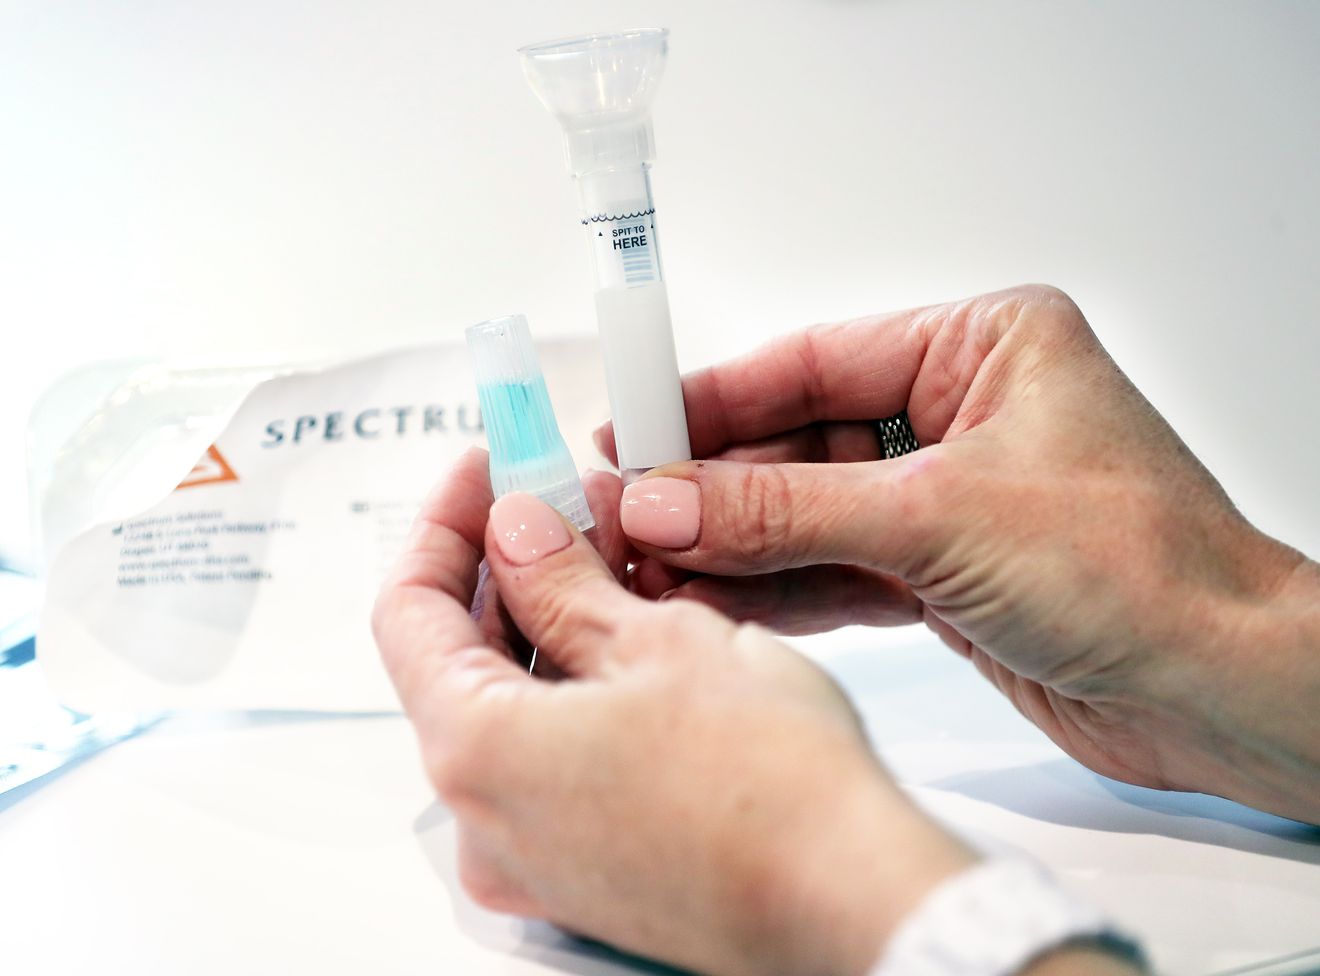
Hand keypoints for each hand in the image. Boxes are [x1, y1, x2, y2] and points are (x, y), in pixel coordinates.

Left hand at [372, 449, 974, 975]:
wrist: (855, 904)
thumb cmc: (774, 789)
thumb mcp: (660, 643)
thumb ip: (562, 581)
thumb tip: (516, 531)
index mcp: (479, 755)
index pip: (409, 610)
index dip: (445, 523)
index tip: (485, 471)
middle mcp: (485, 819)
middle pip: (459, 657)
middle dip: (509, 566)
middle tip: (562, 498)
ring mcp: (532, 853)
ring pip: (514, 704)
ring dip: (551, 619)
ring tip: (613, 554)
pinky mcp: (583, 869)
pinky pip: (552, 753)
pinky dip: (577, 684)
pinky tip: (632, 631)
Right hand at [602, 285, 1319, 823]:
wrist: (1219, 690)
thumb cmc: (1145, 570)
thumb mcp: (939, 519)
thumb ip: (788, 512)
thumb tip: (671, 504)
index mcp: (983, 347)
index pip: (813, 361)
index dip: (714, 399)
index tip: (636, 429)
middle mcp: (963, 414)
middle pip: (800, 440)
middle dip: (714, 486)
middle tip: (628, 512)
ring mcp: (949, 497)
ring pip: (810, 512)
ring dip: (733, 545)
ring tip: (651, 565)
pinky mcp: (943, 573)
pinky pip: (836, 568)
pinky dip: (776, 588)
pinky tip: (712, 598)